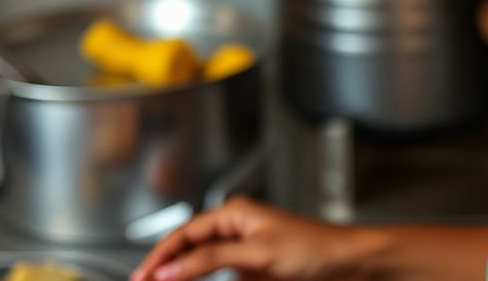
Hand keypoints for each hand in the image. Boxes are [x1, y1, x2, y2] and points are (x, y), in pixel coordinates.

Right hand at [130, 196, 370, 280]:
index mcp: (235, 213)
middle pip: (189, 247)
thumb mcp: (258, 254)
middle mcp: (236, 227)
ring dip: (183, 275)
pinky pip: (220, 275)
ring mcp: (243, 249)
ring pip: (202, 263)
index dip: (160, 255)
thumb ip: (213, 261)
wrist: (346, 262)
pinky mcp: (253, 269)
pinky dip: (204, 280)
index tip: (141, 277)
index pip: (185, 233)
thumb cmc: (312, 248)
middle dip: (165, 266)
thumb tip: (174, 267)